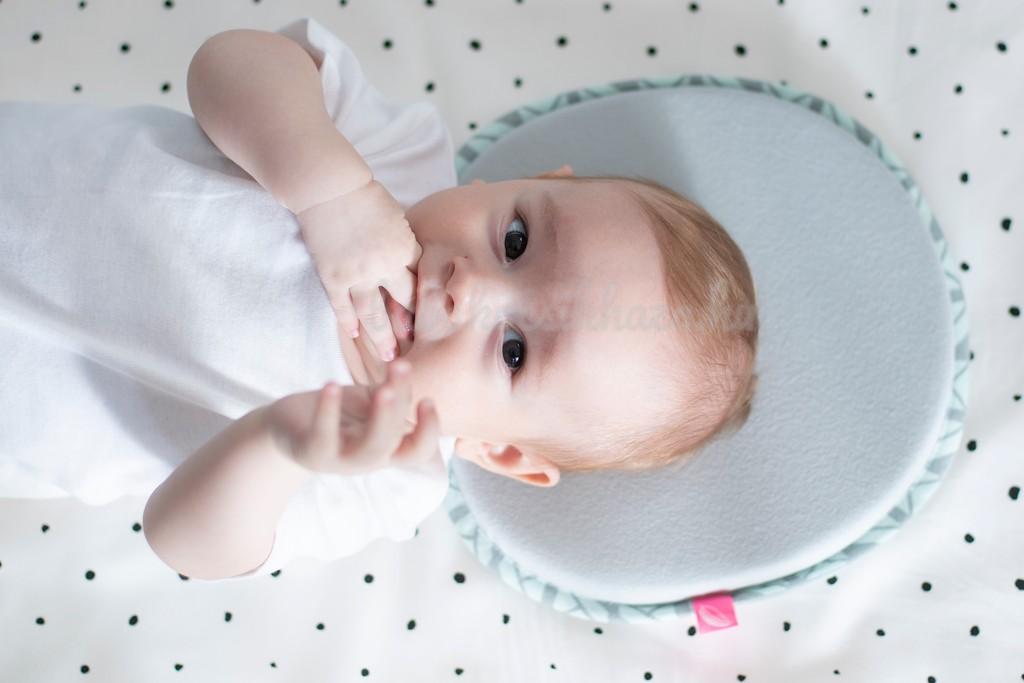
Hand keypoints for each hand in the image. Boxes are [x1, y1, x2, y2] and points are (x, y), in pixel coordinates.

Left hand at [265, 360, 439, 475]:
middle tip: (401, 373)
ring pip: (369, 449)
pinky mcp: (311, 453)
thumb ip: (391, 392)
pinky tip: (331, 385)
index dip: (430, 431)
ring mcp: (340, 461)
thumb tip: (405, 369)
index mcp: (387, 448)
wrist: (288, 427)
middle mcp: (367, 459)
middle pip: (394, 443)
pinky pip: (323, 437)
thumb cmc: (338, 414)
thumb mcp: (369, 402)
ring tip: (383, 389)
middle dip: (400, 412)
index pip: (418, 451)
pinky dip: (328, 411)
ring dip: (381, 419)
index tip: (427, 399)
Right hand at [296, 179, 419, 361]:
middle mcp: (384, 265)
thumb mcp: (398, 218)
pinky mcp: (333, 276)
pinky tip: (353, 336)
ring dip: (381, 337)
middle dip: (409, 326)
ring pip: (373, 313)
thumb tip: (411, 266)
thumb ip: (404, 244)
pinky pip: (342, 306)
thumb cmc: (366, 196)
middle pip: (401, 302)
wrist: (330, 187)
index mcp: (405, 248)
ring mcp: (357, 273)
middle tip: (414, 346)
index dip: (422, 302)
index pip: (418, 282)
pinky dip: (348, 322)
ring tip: (388, 356)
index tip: (428, 320)